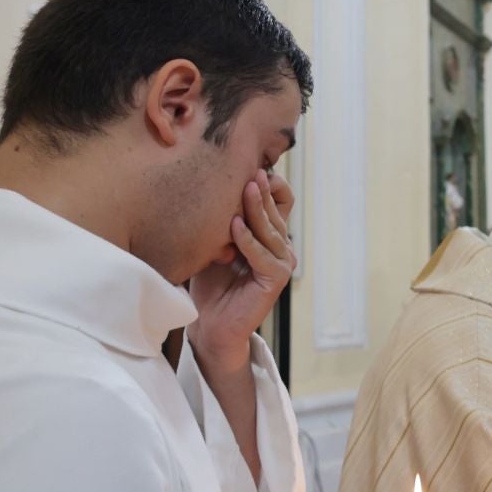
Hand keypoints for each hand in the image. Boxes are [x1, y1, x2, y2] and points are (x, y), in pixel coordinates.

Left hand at [189, 170, 295, 366]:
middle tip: (252, 170)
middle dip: (263, 191)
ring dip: (257, 209)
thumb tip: (209, 184)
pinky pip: (263, 254)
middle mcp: (280, 247)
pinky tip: (234, 225)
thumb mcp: (214, 242)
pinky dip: (248, 240)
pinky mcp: (276, 279)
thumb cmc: (210, 283)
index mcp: (269, 236)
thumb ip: (221, 219)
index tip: (250, 168)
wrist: (211, 323)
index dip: (270, 186)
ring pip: (271, 229)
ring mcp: (281, 262)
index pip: (279, 203)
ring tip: (246, 188)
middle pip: (276, 212)